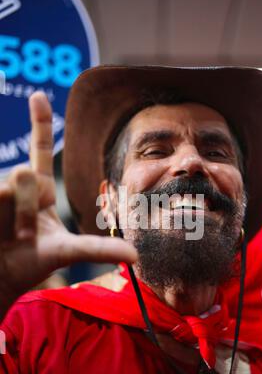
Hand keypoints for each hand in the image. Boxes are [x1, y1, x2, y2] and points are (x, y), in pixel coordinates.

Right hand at [0, 92, 136, 317]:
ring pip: (7, 186)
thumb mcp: (69, 252)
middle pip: (25, 174)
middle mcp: (16, 186)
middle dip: (27, 208)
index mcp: (39, 190)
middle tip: (25, 233)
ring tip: (10, 236)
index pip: (39, 151)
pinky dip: (1, 219)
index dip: (40, 122)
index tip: (39, 95)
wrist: (1, 279)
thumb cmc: (32, 264)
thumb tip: (136, 256)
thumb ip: (99, 249)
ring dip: (15, 217)